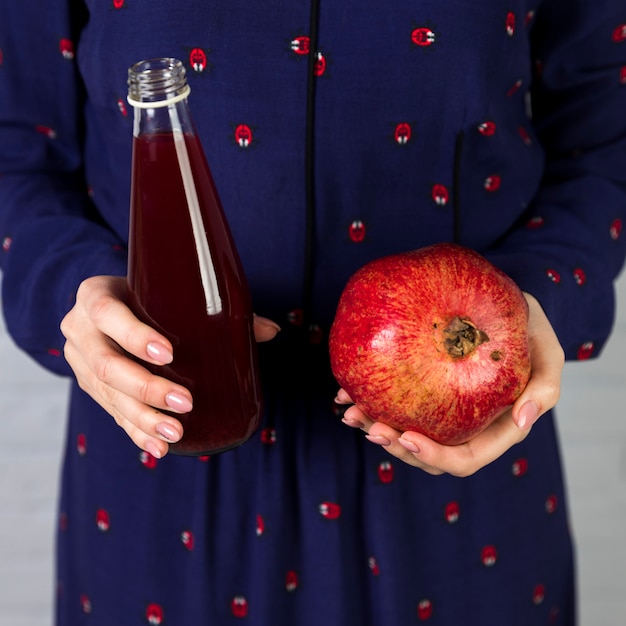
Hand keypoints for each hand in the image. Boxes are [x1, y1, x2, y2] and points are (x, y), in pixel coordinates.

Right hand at [61, 275, 278, 457]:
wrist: (106, 306)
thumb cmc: (147, 295)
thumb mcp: (168, 292)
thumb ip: (220, 308)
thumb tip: (271, 330)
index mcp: (95, 296)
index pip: (107, 314)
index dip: (134, 335)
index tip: (168, 354)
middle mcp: (79, 329)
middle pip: (106, 364)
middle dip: (147, 387)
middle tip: (184, 403)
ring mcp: (79, 361)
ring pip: (106, 395)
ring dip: (143, 417)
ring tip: (175, 432)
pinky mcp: (88, 387)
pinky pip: (109, 412)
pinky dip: (135, 431)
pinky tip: (157, 447)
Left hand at [335, 292, 563, 476]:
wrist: (508, 309)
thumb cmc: (531, 331)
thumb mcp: (549, 353)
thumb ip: (545, 388)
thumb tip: (524, 420)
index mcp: (495, 430)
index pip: (465, 458)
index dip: (434, 456)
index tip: (407, 437)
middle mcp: (466, 427)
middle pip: (427, 455)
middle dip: (395, 446)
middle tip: (368, 425)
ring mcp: (443, 413)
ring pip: (406, 435)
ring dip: (376, 428)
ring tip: (350, 411)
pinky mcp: (425, 392)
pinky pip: (396, 405)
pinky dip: (371, 402)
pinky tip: (347, 392)